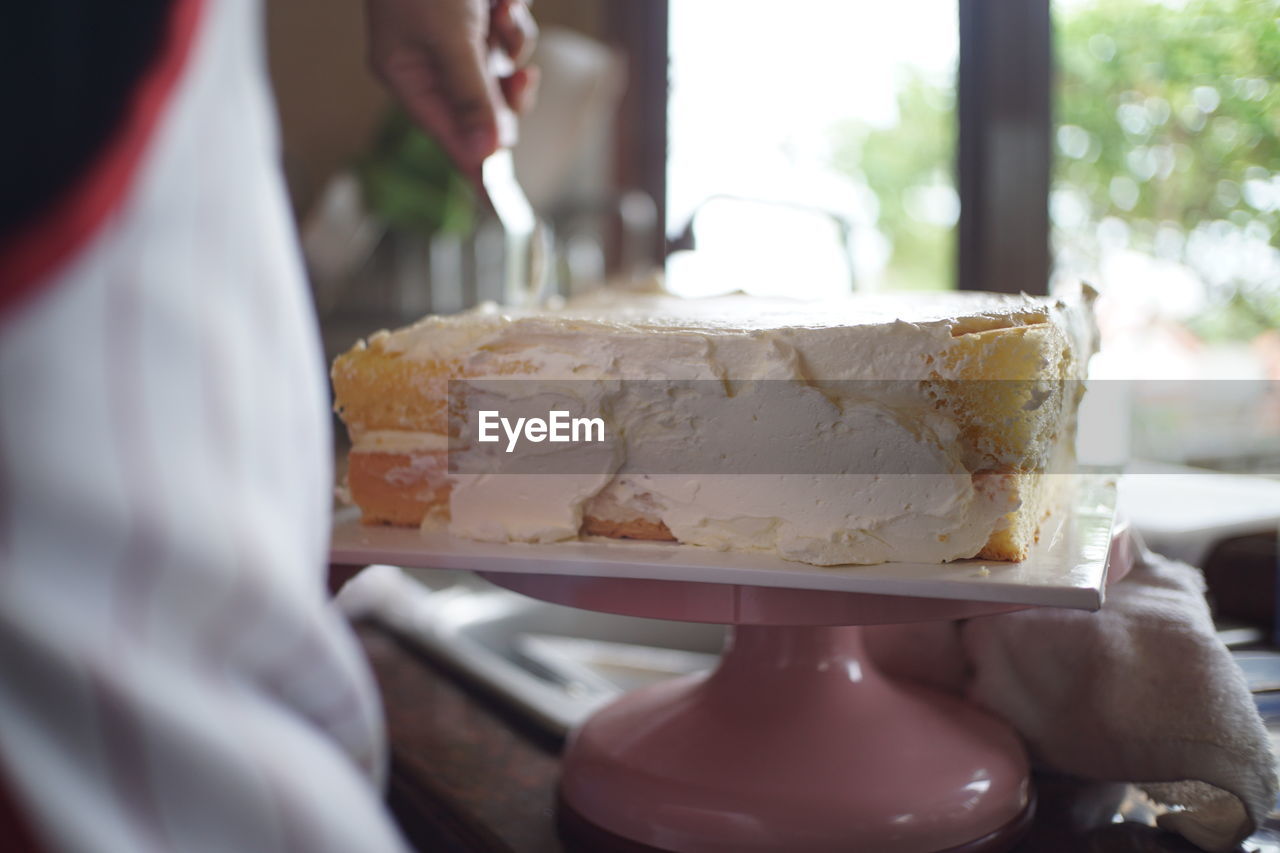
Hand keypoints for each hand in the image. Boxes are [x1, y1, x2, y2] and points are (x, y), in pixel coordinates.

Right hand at [365, 0, 538, 174]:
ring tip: (503, 11)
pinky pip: (510, 35)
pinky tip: (506, 0)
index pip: (447, 135)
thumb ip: (470, 94)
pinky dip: (514, 19)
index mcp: (408, 73)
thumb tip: (486, 151)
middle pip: (484, 108)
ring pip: (505, 68)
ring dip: (513, 41)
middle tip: (522, 79)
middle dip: (507, 90)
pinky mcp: (480, 16)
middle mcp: (430, 62)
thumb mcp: (450, 37)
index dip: (474, 166)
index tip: (494, 200)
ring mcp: (458, 39)